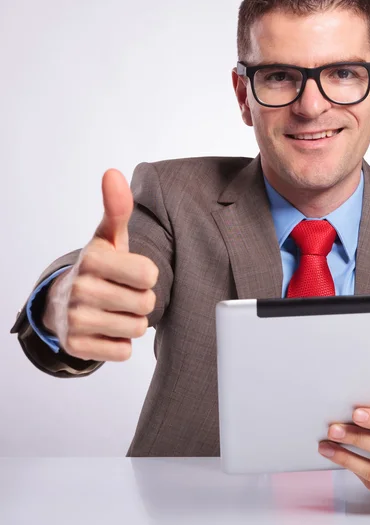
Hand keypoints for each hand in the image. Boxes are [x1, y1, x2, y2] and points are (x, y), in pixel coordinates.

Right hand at [42, 169, 158, 361]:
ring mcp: (75, 320)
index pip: (149, 274)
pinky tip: (106, 328)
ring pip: (137, 328)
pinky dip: (120, 343)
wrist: (65, 302)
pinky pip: (122, 351)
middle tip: (123, 292)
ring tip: (115, 309)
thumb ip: (117, 208)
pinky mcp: (76, 346)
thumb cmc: (100, 266)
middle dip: (142, 300)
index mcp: (93, 258)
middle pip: (146, 304)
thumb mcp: (109, 237)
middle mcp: (80, 288)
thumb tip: (113, 173)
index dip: (147, 275)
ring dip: (132, 322)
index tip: (131, 272)